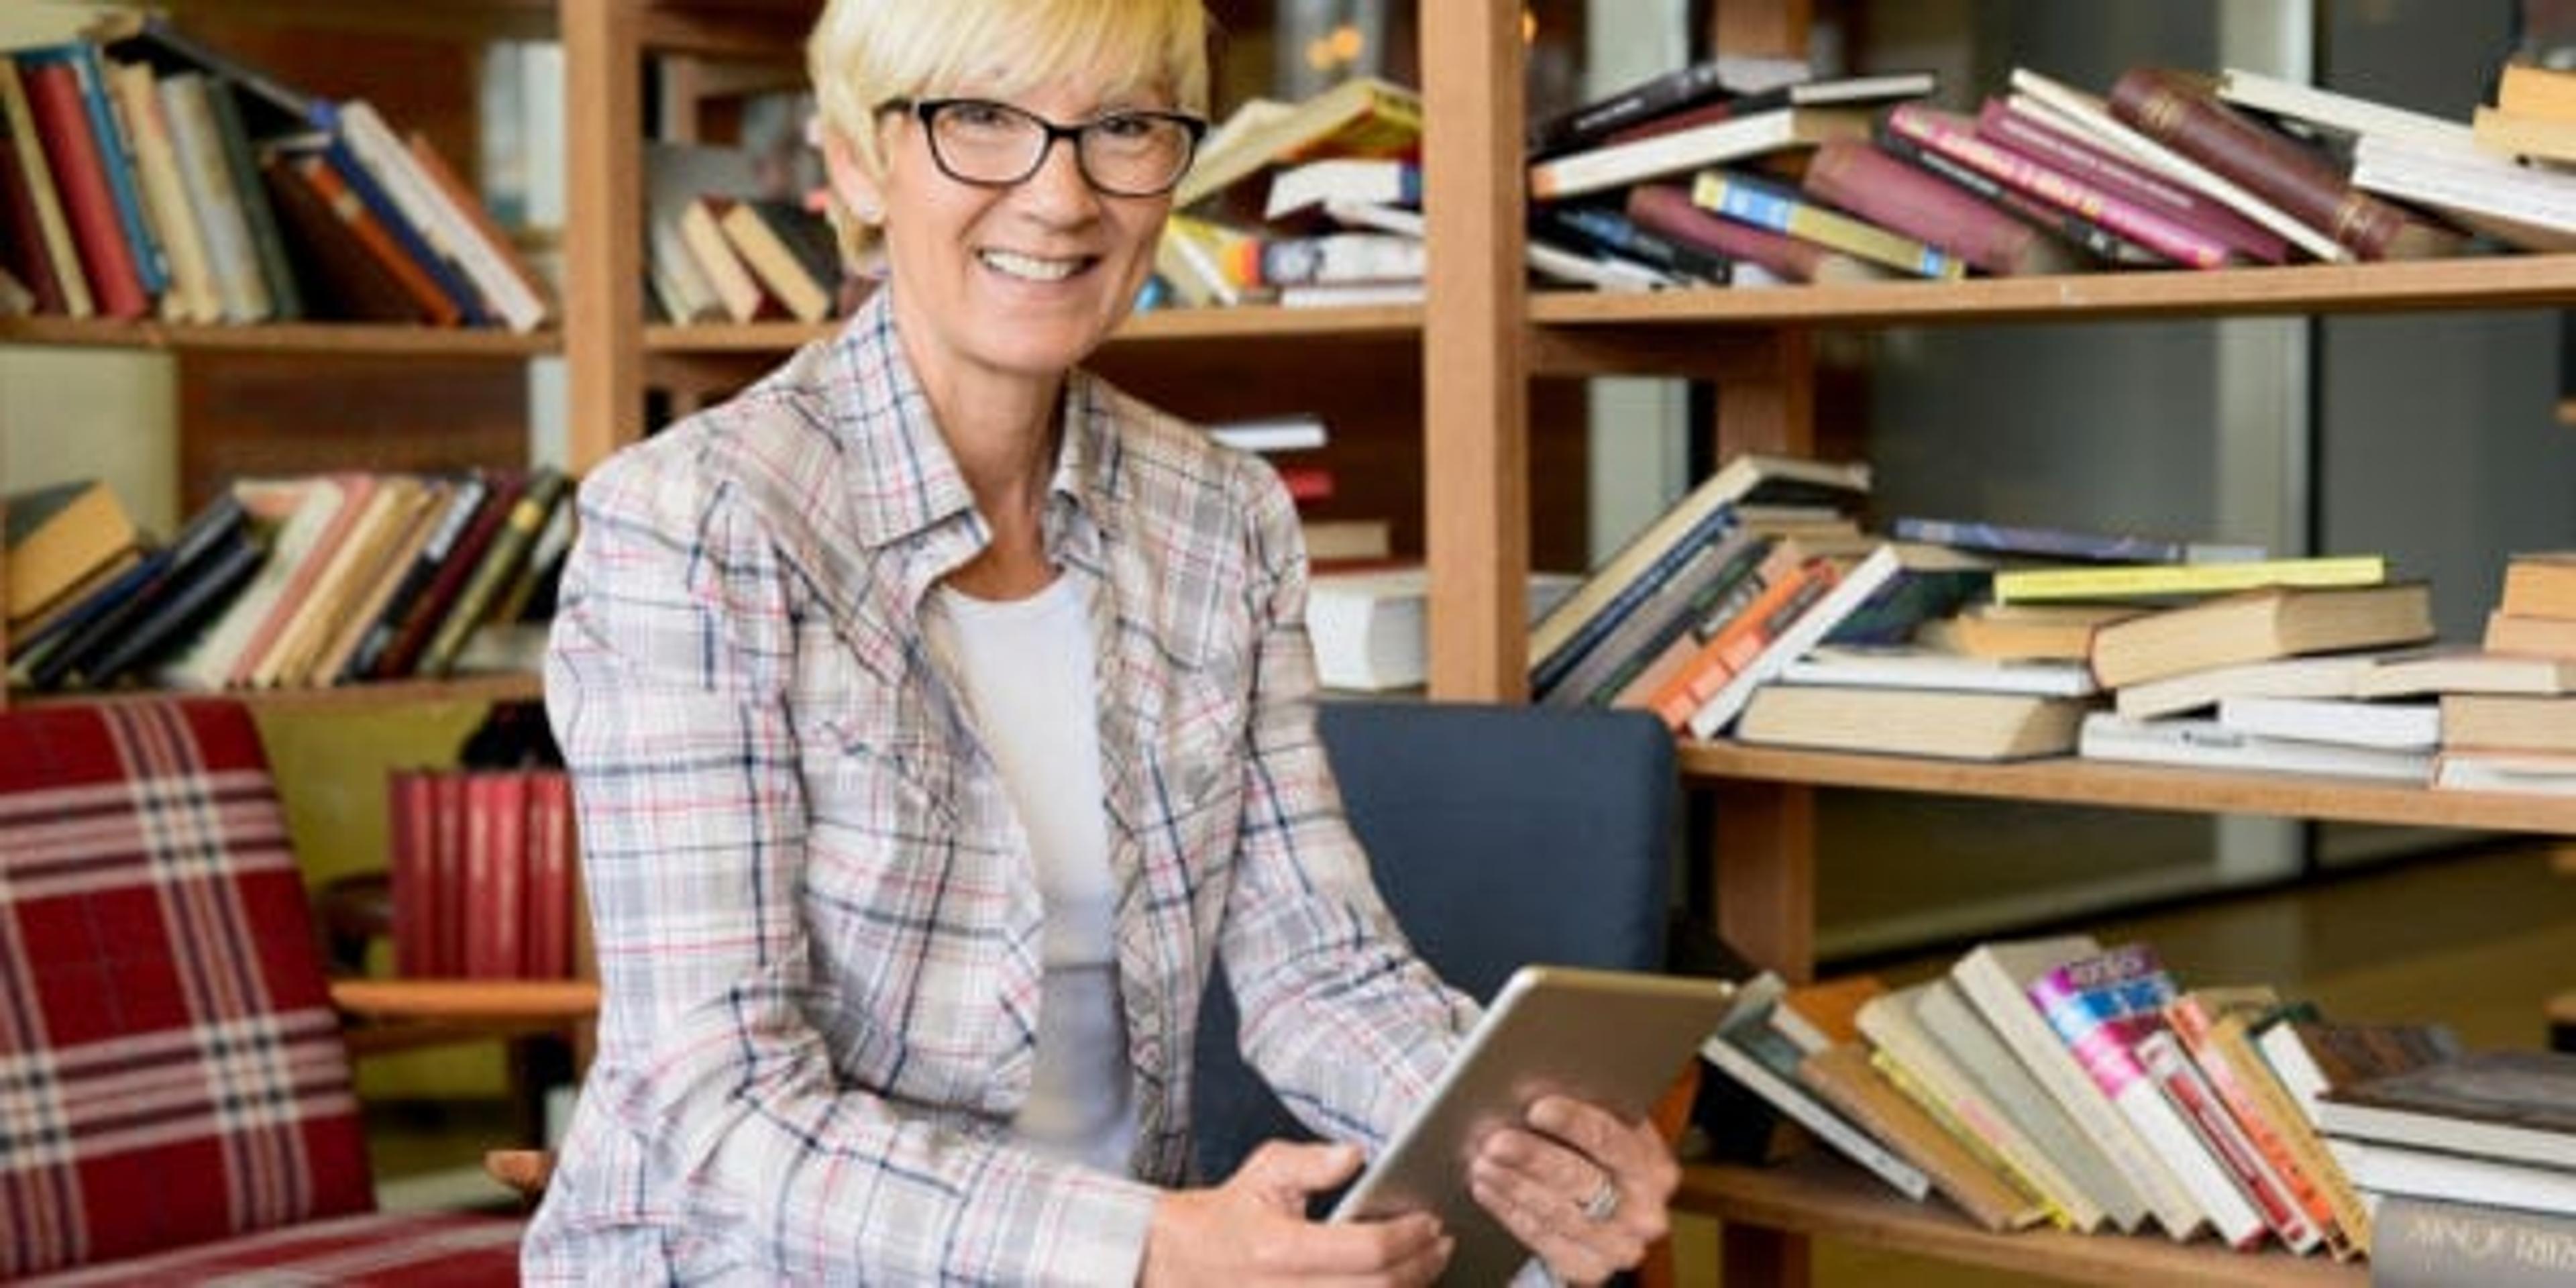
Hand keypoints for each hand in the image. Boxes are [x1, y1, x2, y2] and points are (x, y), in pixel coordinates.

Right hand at [1140, 1141, 1452, 1286]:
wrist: (1186, 1263)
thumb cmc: (1229, 1215)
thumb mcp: (1263, 1173)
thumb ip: (1311, 1163)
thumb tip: (1354, 1156)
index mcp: (1283, 1250)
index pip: (1367, 1250)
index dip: (1408, 1237)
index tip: (1430, 1221)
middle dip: (1422, 1264)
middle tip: (1442, 1241)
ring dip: (1412, 1287)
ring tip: (1430, 1262)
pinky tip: (1398, 1283)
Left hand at [1467, 1095, 1678, 1285]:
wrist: (1610, 1215)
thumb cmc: (1600, 1160)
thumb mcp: (1610, 1133)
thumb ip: (1587, 1111)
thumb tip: (1535, 1088)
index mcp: (1656, 1169)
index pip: (1614, 1140)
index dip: (1574, 1122)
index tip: (1537, 1108)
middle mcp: (1645, 1213)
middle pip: (1582, 1179)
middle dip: (1533, 1157)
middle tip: (1496, 1140)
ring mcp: (1618, 1246)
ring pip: (1558, 1212)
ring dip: (1514, 1185)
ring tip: (1482, 1161)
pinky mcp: (1590, 1269)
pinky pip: (1543, 1240)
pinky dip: (1510, 1212)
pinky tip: (1489, 1190)